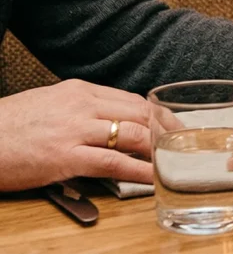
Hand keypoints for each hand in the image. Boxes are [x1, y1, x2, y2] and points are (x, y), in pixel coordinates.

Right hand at [0, 80, 163, 191]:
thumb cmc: (10, 126)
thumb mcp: (50, 104)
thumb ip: (82, 108)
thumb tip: (111, 120)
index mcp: (79, 90)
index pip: (131, 99)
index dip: (156, 114)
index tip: (171, 125)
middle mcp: (81, 105)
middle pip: (139, 113)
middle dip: (165, 130)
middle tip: (181, 143)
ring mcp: (75, 130)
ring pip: (131, 134)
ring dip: (156, 149)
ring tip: (172, 160)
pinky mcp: (66, 157)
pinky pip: (113, 163)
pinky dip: (138, 170)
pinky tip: (153, 177)